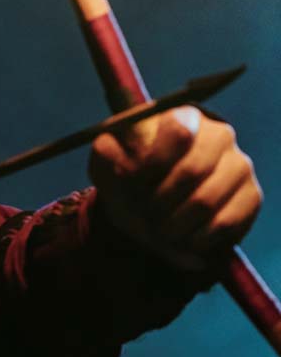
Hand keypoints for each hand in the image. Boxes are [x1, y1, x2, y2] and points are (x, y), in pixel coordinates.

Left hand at [89, 106, 262, 269]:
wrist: (150, 207)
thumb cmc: (128, 178)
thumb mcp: (108, 165)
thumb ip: (107, 155)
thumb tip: (116, 155)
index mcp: (181, 117)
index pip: (179, 130)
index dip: (154, 162)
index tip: (135, 182)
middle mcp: (218, 135)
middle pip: (192, 171)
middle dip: (159, 201)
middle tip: (144, 216)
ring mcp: (238, 165)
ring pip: (205, 201)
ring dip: (173, 225)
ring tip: (158, 231)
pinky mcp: (251, 196)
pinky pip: (224, 223)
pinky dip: (195, 239)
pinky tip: (182, 239)